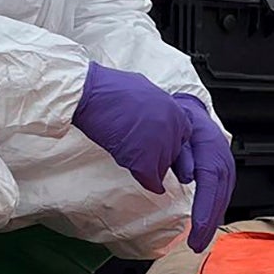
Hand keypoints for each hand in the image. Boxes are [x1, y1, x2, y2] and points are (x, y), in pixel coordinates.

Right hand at [70, 64, 191, 193]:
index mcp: (175, 110)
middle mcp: (172, 128)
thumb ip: (157, 106)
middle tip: (144, 155)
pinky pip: (152, 180)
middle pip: (173, 153)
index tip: (157, 145)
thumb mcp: (146, 90)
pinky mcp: (145, 160)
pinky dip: (150, 184)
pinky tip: (148, 183)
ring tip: (137, 162)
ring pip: (163, 167)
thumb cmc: (110, 89)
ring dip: (152, 168)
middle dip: (160, 156)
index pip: (182, 136)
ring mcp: (161, 144)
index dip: (169, 142)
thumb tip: (154, 112)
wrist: (91, 94)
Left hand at [171, 95, 234, 251]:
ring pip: (223, 198)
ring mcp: (226, 167)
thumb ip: (180, 154)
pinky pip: (221, 196)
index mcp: (210, 148)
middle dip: (209, 223)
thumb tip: (188, 176)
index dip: (206, 208)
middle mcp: (222, 159)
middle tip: (196, 245)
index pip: (211, 182)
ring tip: (200, 242)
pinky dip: (215, 213)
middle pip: (220, 195)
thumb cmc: (179, 121)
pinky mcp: (223, 174)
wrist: (189, 111)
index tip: (199, 229)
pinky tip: (207, 227)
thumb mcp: (174, 133)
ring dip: (213, 222)